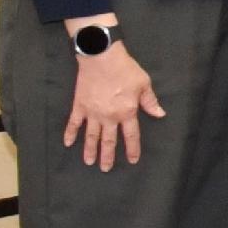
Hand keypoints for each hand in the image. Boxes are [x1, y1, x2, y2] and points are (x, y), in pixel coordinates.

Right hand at [66, 34, 160, 170]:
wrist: (101, 58)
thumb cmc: (125, 70)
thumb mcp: (144, 84)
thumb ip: (150, 101)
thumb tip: (160, 114)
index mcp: (127, 112)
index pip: (131, 136)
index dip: (132, 149)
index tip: (132, 160)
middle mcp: (109, 117)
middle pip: (109, 140)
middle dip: (108, 156)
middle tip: (105, 169)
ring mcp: (92, 113)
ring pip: (91, 136)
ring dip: (90, 150)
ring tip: (89, 162)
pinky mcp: (79, 106)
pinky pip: (73, 123)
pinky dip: (70, 133)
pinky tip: (67, 143)